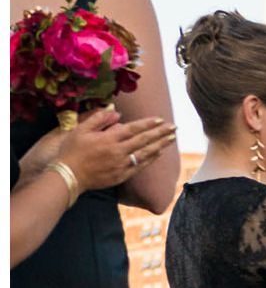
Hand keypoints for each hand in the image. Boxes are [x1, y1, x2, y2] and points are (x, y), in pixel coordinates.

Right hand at [26, 109, 175, 192]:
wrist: (69, 175)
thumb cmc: (72, 151)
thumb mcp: (80, 130)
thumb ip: (98, 119)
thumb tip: (116, 112)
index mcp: (109, 138)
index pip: (133, 129)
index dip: (148, 124)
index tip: (160, 120)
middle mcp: (119, 151)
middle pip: (144, 140)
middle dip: (160, 133)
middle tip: (174, 127)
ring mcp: (122, 164)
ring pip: (146, 153)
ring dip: (160, 145)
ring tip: (172, 138)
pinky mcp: (122, 175)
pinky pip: (141, 165)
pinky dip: (151, 158)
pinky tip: (159, 153)